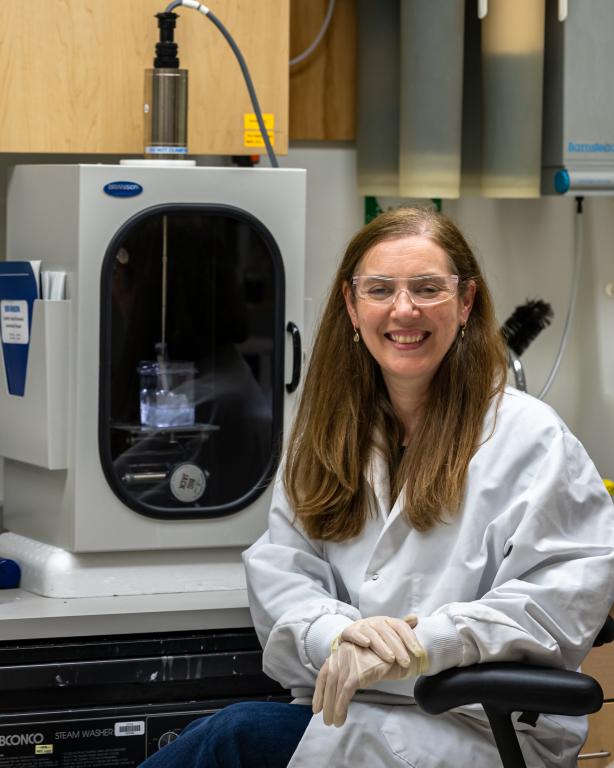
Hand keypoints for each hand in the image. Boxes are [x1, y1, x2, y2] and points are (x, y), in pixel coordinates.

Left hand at [312, 638, 427, 727]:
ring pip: (335, 687)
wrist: (403, 652)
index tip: (317, 707)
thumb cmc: (385, 660)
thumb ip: (352, 673)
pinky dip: (340, 706)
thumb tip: (342, 691)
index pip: (325, 673)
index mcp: (342, 651)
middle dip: (324, 701)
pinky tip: (340, 718)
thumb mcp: (364, 665)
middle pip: (328, 680)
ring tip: (332, 722)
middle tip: (325, 719)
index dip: (320, 691)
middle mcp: (343, 653)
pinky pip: (345, 692)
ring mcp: (350, 660)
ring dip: (332, 707)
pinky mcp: (359, 671)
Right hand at [340, 614, 420, 668]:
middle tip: (406, 662)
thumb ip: (402, 629)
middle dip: (399, 648)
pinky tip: (366, 644)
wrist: (352, 638)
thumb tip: (415, 619)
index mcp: (387, 621)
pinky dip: (359, 637)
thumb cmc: (375, 638)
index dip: (411, 639)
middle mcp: (375, 621)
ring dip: (382, 646)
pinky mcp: (349, 631)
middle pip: (388, 632)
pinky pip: (353, 633)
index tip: (419, 653)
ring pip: (372, 633)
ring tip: (390, 659)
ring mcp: (362, 626)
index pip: (401, 626)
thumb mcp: (389, 633)